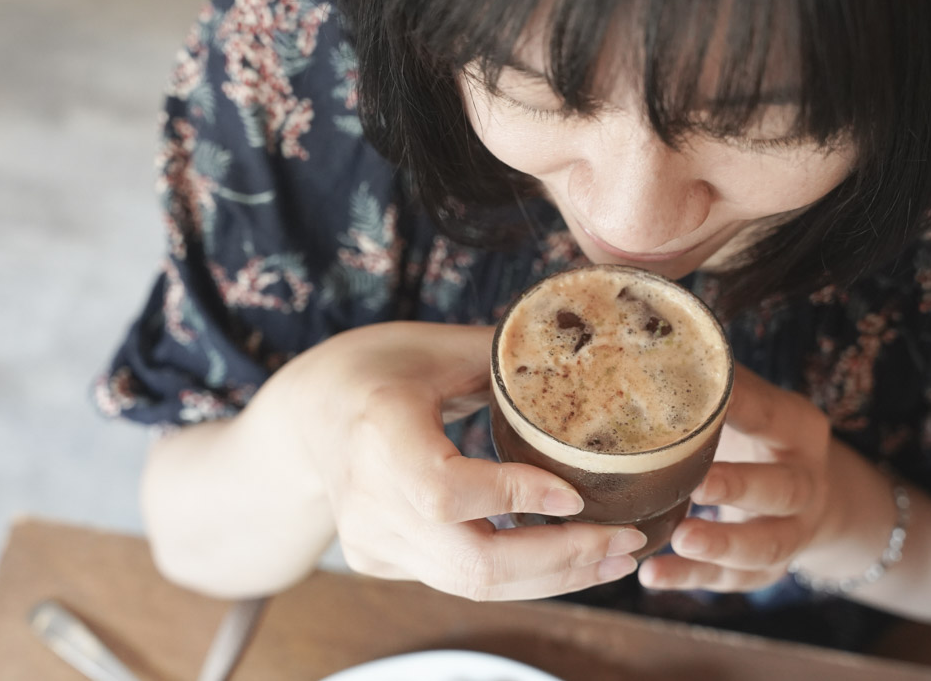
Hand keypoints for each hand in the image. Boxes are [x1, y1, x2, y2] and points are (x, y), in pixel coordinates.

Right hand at [286, 322, 646, 600]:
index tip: (581, 493)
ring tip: (613, 558)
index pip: (448, 492)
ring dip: (552, 577)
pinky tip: (567, 555)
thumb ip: (506, 359)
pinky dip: (520, 572)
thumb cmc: (372, 368)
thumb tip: (591, 357)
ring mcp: (373, 542)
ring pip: (473, 585)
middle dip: (562, 560)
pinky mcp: (383, 562)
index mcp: (378, 434)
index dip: (519, 497)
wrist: (304, 417)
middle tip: (626, 542)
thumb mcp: (435, 346)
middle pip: (473, 563)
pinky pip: (461, 579)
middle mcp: (369, 502)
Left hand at [638, 365, 834, 591]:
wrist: (814, 496)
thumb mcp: (755, 405)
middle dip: (741, 487)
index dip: (741, 408)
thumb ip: (719, 384)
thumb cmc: (761, 436)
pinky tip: (653, 577)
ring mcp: (792, 532)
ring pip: (765, 545)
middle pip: (780, 488)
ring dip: (723, 544)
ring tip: (680, 540)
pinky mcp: (768, 569)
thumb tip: (652, 335)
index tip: (704, 401)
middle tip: (699, 485)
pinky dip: (692, 581)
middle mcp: (804, 482)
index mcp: (797, 429)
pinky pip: (733, 580)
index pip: (770, 415)